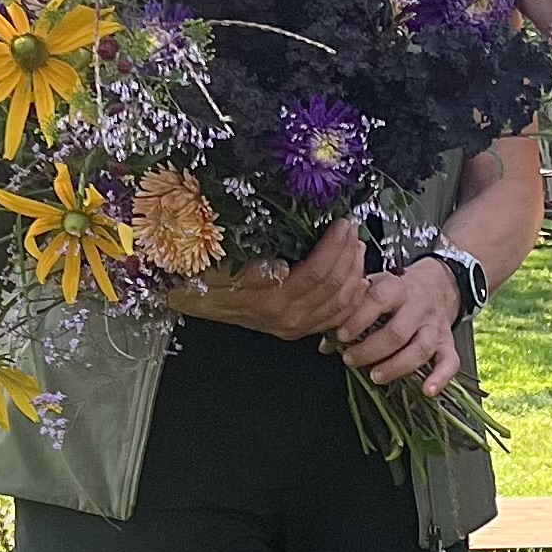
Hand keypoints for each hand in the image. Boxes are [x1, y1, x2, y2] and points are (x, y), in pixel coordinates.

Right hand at [168, 218, 368, 340]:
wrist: (193, 297)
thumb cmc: (207, 275)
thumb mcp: (222, 265)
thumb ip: (254, 269)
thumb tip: (282, 267)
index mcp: (270, 301)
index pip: (317, 273)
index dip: (335, 246)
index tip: (343, 222)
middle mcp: (286, 318)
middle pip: (334, 286)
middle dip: (349, 253)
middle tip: (353, 227)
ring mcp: (294, 326)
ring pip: (340, 302)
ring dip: (354, 271)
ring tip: (356, 245)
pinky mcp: (298, 329)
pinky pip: (335, 317)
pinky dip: (353, 297)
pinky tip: (358, 279)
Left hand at [326, 260, 463, 392]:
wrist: (439, 282)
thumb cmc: (399, 290)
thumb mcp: (375, 288)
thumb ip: (351, 312)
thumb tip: (325, 343)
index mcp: (396, 288)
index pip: (378, 301)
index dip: (358, 320)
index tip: (341, 336)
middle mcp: (418, 306)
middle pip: (397, 332)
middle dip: (371, 350)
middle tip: (351, 360)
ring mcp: (434, 326)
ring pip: (420, 348)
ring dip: (397, 366)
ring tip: (376, 376)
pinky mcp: (447, 342)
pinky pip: (450, 361)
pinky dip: (440, 377)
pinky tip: (427, 391)